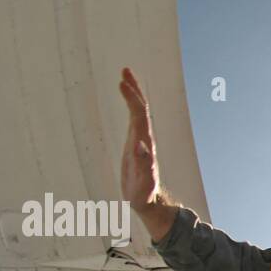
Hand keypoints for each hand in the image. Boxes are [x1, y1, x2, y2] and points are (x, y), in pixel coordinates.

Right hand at [118, 67, 177, 240]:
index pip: (139, 116)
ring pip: (137, 112)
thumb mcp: (143, 182)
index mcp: (144, 144)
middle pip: (140, 109)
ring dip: (133, 94)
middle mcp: (143, 138)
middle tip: (125, 70)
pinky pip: (133, 119)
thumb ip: (143, 166)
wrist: (148, 200)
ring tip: (124, 77)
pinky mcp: (134, 144)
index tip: (122, 83)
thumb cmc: (144, 193)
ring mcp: (139, 140)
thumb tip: (143, 146)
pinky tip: (126, 98)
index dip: (132, 99)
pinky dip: (130, 105)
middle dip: (134, 89)